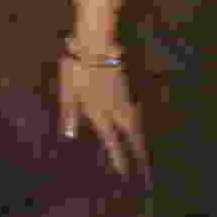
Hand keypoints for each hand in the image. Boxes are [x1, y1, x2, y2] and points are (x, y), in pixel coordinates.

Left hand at [58, 50, 146, 177]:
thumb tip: (69, 135)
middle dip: (140, 151)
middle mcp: (115, 108)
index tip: (127, 173)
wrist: (95, 43)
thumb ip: (69, 113)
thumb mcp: (68, 91)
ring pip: (136, 121)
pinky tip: (140, 120)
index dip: (119, 157)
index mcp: (99, 113)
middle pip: (132, 134)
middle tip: (148, 168)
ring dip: (141, 136)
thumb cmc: (76, 68)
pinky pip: (136, 108)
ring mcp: (124, 96)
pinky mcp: (128, 85)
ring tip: (146, 151)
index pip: (112, 141)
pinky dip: (140, 119)